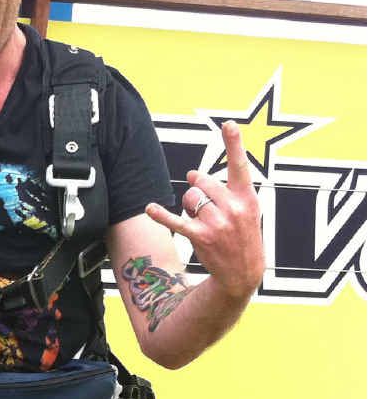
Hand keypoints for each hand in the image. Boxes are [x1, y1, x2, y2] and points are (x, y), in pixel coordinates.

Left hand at [145, 121, 264, 298]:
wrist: (243, 273)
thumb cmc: (242, 236)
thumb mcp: (247, 211)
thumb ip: (224, 189)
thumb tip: (191, 175)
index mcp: (247, 198)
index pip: (240, 166)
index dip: (234, 144)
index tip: (229, 124)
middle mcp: (233, 208)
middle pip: (201, 180)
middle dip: (197, 189)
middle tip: (208, 207)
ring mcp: (217, 223)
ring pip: (189, 197)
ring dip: (190, 206)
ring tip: (204, 222)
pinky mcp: (200, 236)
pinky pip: (176, 220)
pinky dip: (161, 214)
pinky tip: (150, 209)